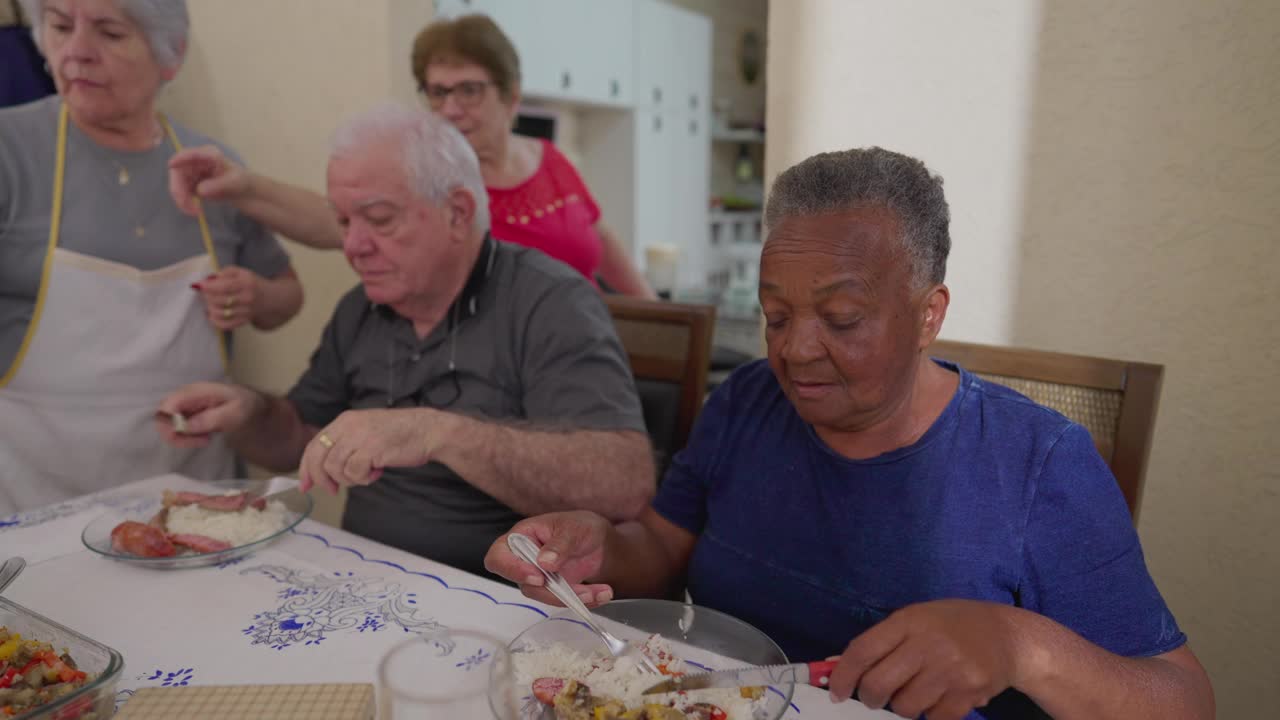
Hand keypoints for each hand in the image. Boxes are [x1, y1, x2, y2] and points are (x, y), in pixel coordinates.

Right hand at [155, 382, 261, 447]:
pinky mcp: (186, 415)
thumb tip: (186, 426)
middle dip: (176, 435)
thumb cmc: (245, 405)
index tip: (188, 434)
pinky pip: (176, 429)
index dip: (170, 424)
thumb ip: (212, 418)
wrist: (251, 406)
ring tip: (205, 438)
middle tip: (201, 440)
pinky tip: (204, 436)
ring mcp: (184, 406)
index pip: (168, 406)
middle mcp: (185, 397)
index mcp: (195, 392)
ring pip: (167, 426)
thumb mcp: (235, 412)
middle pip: (162, 417)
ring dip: (183, 438)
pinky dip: (187, 437)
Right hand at [168, 145, 249, 214]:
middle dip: (179, 189)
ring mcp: (192, 173)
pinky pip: (181, 193)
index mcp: (209, 155)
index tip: (172, 166)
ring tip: (196, 212)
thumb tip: (200, 190)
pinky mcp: (190, 184)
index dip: (179, 159)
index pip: (190, 154)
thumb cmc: (242, 181)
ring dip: (182, 199)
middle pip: (178, 172)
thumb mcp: (234, 182)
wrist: (243, 191)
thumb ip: (218, 185)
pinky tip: (195, 211)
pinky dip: (185, 203)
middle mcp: (197, 162)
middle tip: (187, 206)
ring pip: (177, 184)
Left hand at [193, 266, 261, 329]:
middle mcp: (247, 299)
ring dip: (210, 307)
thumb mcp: (242, 272)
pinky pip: (224, 325)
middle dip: (208, 296)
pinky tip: (212, 314)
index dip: (209, 286)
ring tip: (210, 302)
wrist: (271, 299)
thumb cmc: (253, 284)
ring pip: (219, 313)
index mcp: (247, 284)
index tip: (201, 285)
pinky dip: (214, 320)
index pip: (224, 287)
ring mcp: (245, 312)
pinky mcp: (243, 322)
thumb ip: (226, 272)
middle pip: (219, 300)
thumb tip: (210, 279)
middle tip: (206, 292)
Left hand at [299, 408, 450, 493]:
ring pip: (335, 468)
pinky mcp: (371, 449)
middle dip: (322, 479)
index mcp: (345, 420)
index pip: (314, 445)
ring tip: (367, 474)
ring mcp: (359, 437)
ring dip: (350, 479)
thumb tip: (325, 471)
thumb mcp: (367, 431)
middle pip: (319, 458)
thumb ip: (346, 444)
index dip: (306, 467)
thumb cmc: (401, 434)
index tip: (306, 485)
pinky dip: (364, 478)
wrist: (428, 431)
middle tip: (333, 490)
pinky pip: (354, 472)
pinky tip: (377, 472)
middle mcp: (349, 426)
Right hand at [484, 512, 614, 606]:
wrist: (598, 542)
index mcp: (521, 537)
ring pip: (546, 597)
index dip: (512, 569)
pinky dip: (584, 601)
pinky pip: (563, 602)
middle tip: (580, 591)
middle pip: (525, 584)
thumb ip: (559, 544)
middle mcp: (524, 561)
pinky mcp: (554, 592)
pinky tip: (602, 593)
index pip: (499, 557)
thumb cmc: (580, 526)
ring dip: (574, 598)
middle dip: (554, 591)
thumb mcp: (574, 528)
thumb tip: (544, 562)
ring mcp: (538, 578)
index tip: (537, 577)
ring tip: (601, 591)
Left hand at [828, 599, 1030, 719]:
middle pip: (879, 684)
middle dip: (870, 697)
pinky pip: (933, 719)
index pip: (863, 650)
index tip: (836, 692)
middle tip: (875, 696)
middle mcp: (929, 644)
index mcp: (910, 620)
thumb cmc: (952, 625)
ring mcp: (951, 670)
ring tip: (915, 690)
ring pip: (905, 707)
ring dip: (902, 706)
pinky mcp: (969, 694)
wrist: (1008, 636)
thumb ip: (880, 642)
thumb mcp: (915, 619)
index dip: (843, 675)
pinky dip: (930, 715)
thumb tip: (837, 667)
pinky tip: (939, 697)